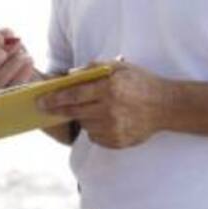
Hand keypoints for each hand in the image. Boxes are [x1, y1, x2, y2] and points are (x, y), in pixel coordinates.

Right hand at [0, 28, 35, 91]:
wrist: (24, 68)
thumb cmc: (11, 51)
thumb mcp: (7, 40)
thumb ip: (5, 35)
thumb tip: (8, 35)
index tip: (0, 39)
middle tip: (3, 53)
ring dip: (10, 67)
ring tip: (23, 56)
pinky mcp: (5, 96)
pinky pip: (11, 88)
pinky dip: (21, 74)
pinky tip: (29, 62)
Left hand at [36, 61, 171, 148]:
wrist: (167, 106)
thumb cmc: (141, 82)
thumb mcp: (120, 67)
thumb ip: (94, 68)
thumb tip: (70, 75)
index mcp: (109, 89)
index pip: (74, 95)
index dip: (54, 98)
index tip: (41, 100)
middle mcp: (110, 110)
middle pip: (74, 112)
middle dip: (57, 109)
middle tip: (43, 107)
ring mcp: (114, 128)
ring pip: (84, 125)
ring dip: (81, 117)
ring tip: (90, 108)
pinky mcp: (118, 141)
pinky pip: (95, 137)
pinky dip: (94, 129)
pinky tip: (103, 119)